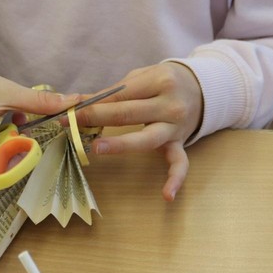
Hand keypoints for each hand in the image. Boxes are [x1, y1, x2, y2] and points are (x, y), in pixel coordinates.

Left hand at [72, 63, 203, 201]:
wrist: (202, 89)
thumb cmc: (164, 82)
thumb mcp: (142, 77)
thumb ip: (115, 91)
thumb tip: (80, 102)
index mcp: (159, 81)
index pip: (120, 94)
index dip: (93, 102)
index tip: (69, 109)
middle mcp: (170, 104)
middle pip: (128, 113)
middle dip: (96, 117)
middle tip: (71, 123)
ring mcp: (176, 127)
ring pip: (147, 138)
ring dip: (121, 144)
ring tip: (97, 147)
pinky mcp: (181, 143)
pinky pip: (180, 163)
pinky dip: (175, 179)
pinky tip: (167, 195)